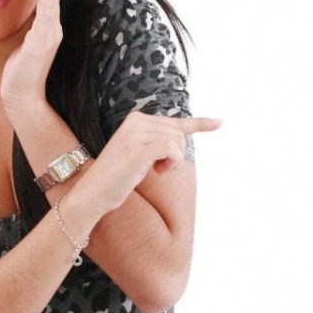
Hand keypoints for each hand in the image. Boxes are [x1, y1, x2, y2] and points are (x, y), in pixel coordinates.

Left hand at [0, 0, 61, 113]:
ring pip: (50, 2)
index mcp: (49, 29)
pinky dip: (48, 2)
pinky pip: (46, 18)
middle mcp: (53, 30)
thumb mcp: (25, 43)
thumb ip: (30, 28)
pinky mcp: (41, 45)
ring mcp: (49, 37)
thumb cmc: (21, 72)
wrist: (22, 97)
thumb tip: (28, 14)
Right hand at [79, 111, 220, 215]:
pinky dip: (172, 163)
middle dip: (176, 155)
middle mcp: (136, 120)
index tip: (219, 122)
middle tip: (158, 169)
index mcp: (135, 119)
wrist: (93, 193)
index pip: (175, 121)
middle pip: (179, 133)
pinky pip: (172, 149)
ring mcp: (136, 132)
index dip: (200, 124)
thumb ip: (156, 142)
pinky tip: (158, 172)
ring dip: (173, 162)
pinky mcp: (140, 147)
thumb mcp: (138, 154)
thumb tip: (180, 137)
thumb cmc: (117, 178)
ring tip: (155, 171)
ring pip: (178, 141)